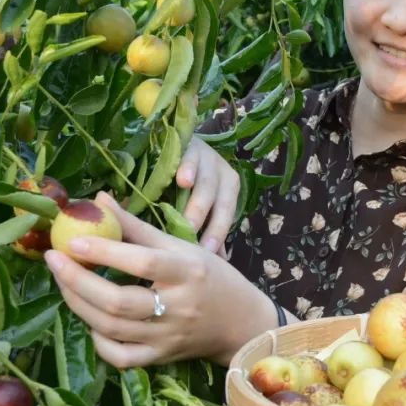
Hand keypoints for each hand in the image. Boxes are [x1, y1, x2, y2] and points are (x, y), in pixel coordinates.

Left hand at [44, 192, 274, 367]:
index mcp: (189, 271)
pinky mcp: (161, 358)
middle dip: (78, 282)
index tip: (73, 240)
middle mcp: (179, 307)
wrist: (240, 321)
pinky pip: (120, 356)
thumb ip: (138, 227)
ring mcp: (168, 337)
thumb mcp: (182, 246)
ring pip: (112, 328)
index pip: (144, 263)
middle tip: (54, 260)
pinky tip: (91, 320)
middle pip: (119, 302)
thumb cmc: (211, 276)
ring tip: (64, 282)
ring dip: (79, 305)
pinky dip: (98, 340)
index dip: (106, 252)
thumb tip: (99, 201)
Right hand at [176, 136, 238, 256]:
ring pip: (206, 182)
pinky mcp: (188, 143)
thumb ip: (207, 228)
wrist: (176, 142)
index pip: (226, 214)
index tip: (208, 253)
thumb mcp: (201, 203)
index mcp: (228, 187)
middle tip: (193, 241)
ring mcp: (206, 155)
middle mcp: (221, 171)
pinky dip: (188, 169)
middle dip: (206, 222)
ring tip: (187, 220)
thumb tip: (216, 262)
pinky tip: (183, 181)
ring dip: (197, 202)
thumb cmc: (189, 183)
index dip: (217, 233)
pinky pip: (190, 157)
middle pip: (218, 199)